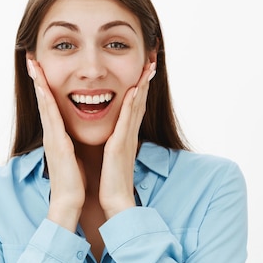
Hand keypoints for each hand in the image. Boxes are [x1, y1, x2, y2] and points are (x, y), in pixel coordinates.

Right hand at [27, 58, 85, 231]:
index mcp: (57, 135)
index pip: (50, 104)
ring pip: (44, 105)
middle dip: (37, 78)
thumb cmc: (73, 180)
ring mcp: (52, 138)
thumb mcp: (72, 155)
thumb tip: (70, 134)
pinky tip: (44, 88)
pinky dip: (47, 102)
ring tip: (33, 64)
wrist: (70, 201)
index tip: (40, 67)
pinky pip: (51, 119)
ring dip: (39, 83)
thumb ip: (69, 142)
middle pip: (43, 100)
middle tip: (31, 57)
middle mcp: (51, 133)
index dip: (44, 85)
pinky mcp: (57, 145)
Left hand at [99, 61, 156, 218]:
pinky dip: (132, 103)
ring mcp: (128, 138)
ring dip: (142, 85)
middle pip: (140, 102)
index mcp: (126, 137)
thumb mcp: (113, 157)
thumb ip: (115, 145)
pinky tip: (135, 88)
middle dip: (145, 81)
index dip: (140, 88)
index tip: (143, 71)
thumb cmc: (111, 182)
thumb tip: (113, 137)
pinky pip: (128, 119)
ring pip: (137, 106)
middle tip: (151, 61)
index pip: (134, 107)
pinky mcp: (121, 144)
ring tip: (148, 67)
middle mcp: (130, 134)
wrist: (115, 200)